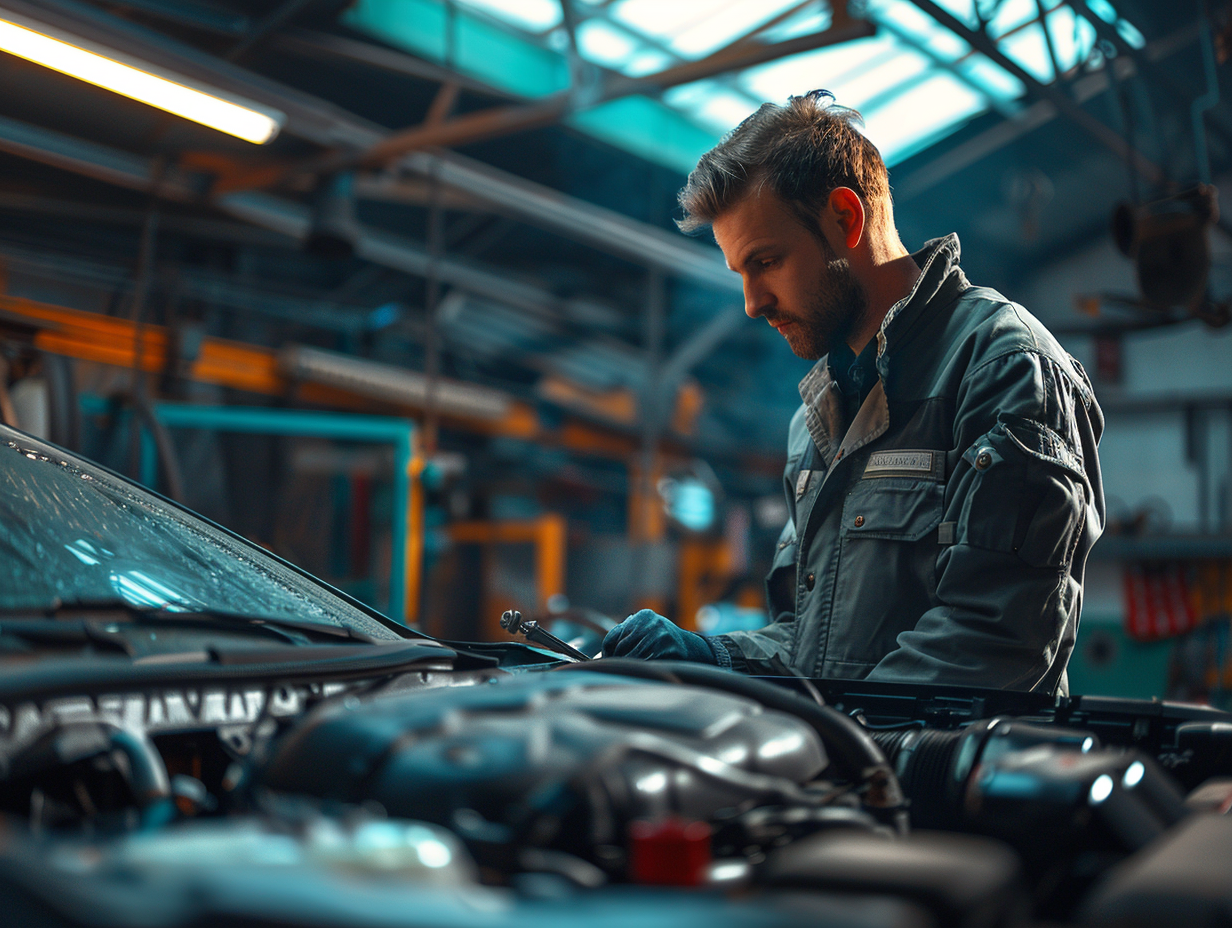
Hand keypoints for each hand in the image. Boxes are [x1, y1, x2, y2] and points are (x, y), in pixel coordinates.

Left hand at [602, 610, 716, 662]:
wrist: (695, 649)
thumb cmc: (665, 643)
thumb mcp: (647, 632)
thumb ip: (628, 638)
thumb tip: (602, 656)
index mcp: (642, 616)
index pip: (614, 635)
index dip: (607, 651)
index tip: (606, 661)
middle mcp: (650, 622)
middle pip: (621, 647)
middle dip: (617, 661)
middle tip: (615, 671)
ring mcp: (659, 634)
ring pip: (631, 657)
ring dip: (628, 667)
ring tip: (629, 672)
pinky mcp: (667, 648)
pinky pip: (645, 663)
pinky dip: (641, 670)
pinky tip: (643, 672)